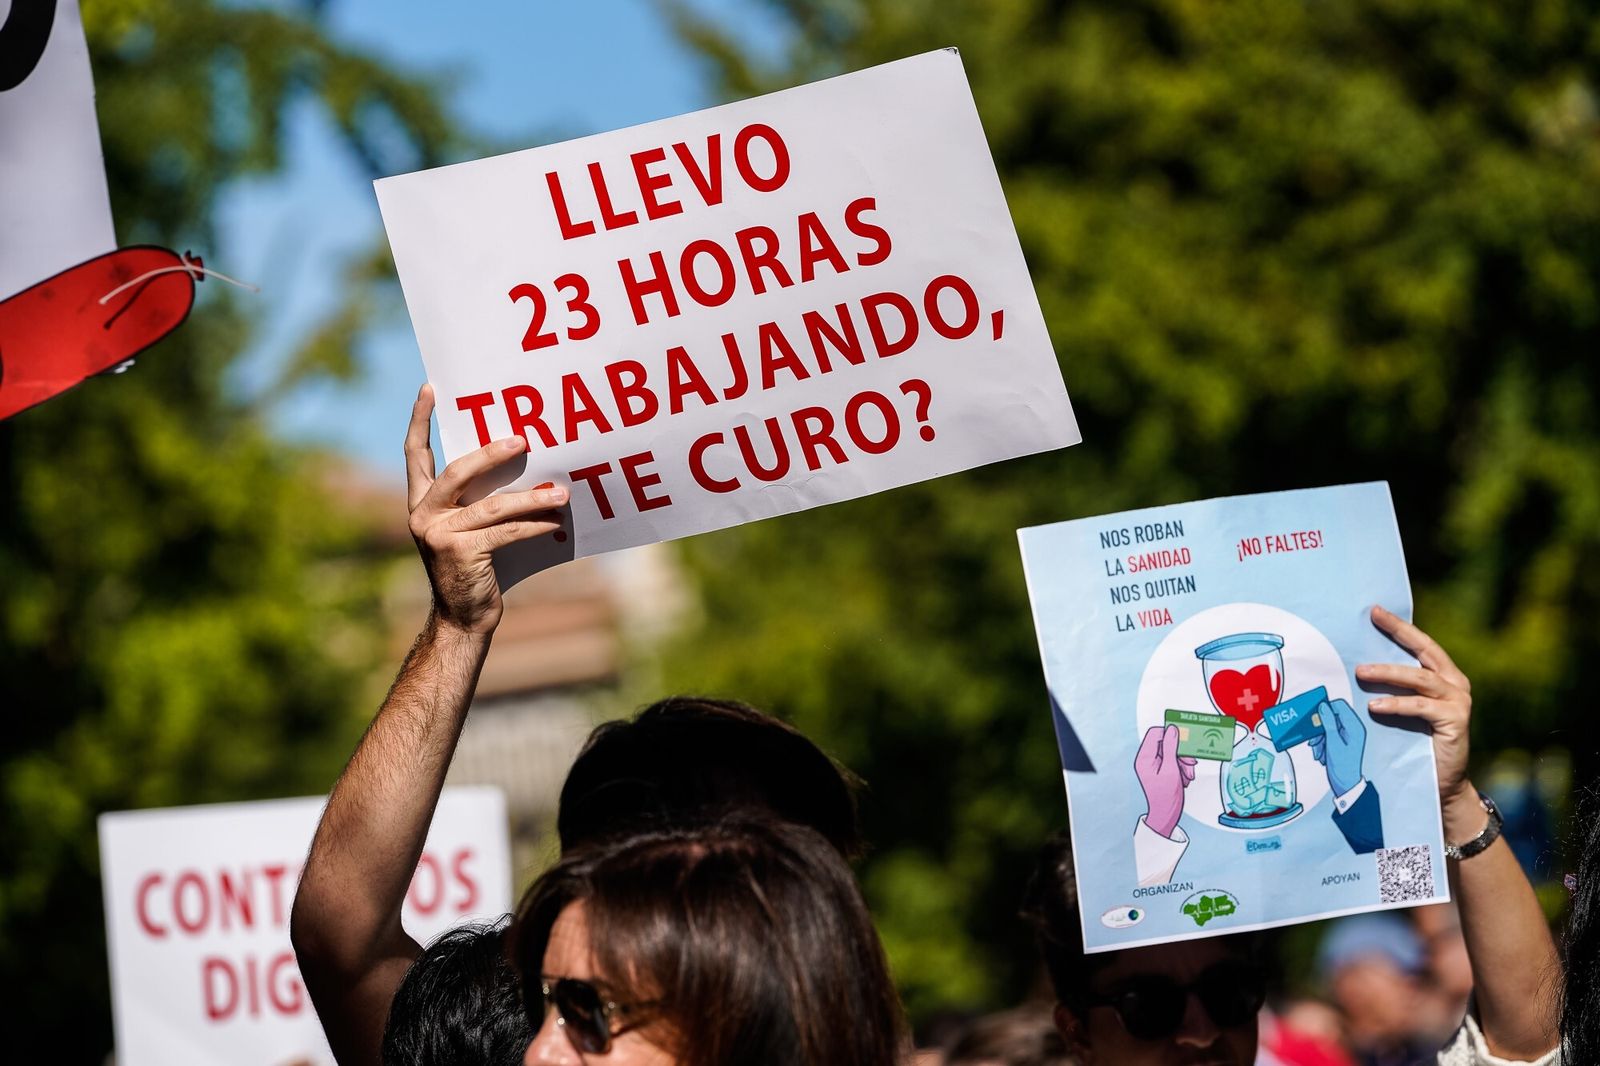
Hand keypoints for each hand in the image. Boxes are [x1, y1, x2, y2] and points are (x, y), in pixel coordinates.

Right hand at [405, 384, 567, 635]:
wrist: (463, 617)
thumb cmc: (475, 566)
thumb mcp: (470, 526)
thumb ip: (479, 497)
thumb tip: (523, 460)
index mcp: (421, 502)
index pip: (415, 453)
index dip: (420, 419)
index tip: (430, 387)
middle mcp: (423, 514)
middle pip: (457, 471)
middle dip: (491, 453)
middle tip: (523, 440)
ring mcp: (438, 534)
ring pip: (491, 505)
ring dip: (531, 498)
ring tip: (563, 492)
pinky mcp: (459, 552)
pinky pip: (506, 531)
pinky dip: (535, 525)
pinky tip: (556, 521)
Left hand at [1135, 725, 1196, 838]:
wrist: (1166, 815)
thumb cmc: (1166, 796)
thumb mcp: (1171, 769)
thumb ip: (1171, 748)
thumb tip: (1172, 729)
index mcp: (1144, 757)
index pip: (1155, 733)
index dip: (1171, 734)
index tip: (1185, 740)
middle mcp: (1147, 759)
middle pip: (1166, 743)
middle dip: (1181, 753)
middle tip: (1191, 764)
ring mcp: (1153, 765)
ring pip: (1172, 752)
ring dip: (1184, 762)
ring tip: (1189, 776)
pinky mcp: (1161, 770)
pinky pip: (1174, 761)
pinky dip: (1182, 768)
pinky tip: (1186, 778)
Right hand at [1310, 698, 1366, 795]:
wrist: (1345, 784)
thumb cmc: (1343, 766)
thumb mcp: (1333, 742)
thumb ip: (1328, 722)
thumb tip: (1323, 706)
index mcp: (1354, 727)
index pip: (1339, 706)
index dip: (1325, 709)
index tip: (1314, 718)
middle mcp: (1352, 729)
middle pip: (1331, 716)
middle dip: (1320, 727)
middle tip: (1314, 739)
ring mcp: (1346, 735)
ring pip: (1327, 726)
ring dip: (1319, 737)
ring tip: (1317, 749)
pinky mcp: (1341, 741)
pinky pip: (1327, 735)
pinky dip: (1321, 742)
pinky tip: (1320, 752)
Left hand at [1354, 605, 1472, 804]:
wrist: (1442, 783)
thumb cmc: (1416, 743)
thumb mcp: (1403, 709)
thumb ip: (1393, 688)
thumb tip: (1356, 666)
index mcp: (1443, 675)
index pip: (1420, 644)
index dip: (1399, 626)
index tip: (1375, 610)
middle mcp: (1455, 683)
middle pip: (1424, 651)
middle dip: (1398, 633)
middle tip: (1372, 621)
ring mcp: (1458, 701)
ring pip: (1420, 678)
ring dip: (1388, 673)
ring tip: (1361, 672)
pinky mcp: (1456, 721)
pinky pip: (1422, 707)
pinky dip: (1397, 705)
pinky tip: (1375, 706)